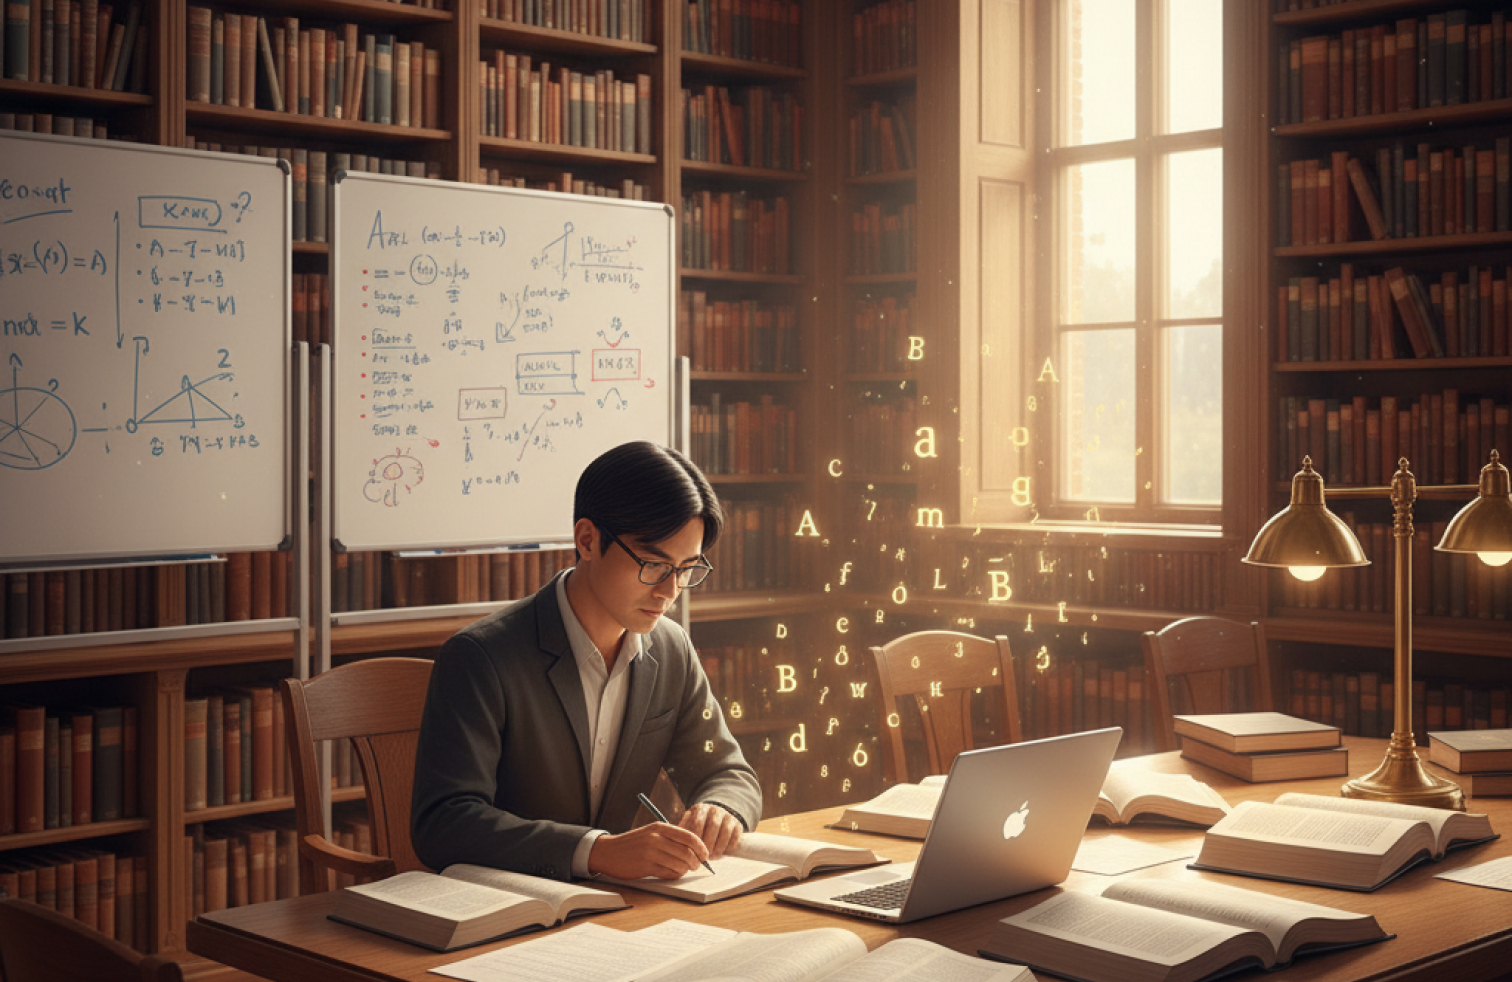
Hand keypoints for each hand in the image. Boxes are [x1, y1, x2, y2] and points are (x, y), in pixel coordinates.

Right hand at [587, 822, 709, 879]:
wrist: (608, 852)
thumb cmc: (632, 843)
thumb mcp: (651, 832)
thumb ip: (670, 837)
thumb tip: (694, 849)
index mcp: (659, 827)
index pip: (689, 836)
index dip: (701, 847)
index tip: (705, 855)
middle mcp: (656, 838)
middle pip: (687, 852)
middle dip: (695, 862)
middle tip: (696, 866)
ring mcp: (650, 853)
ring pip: (679, 864)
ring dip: (684, 870)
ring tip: (682, 870)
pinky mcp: (646, 867)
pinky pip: (669, 874)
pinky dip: (674, 875)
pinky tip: (672, 873)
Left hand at [679, 802, 741, 858]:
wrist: (715, 819)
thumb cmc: (698, 827)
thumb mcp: (687, 825)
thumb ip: (681, 832)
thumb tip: (674, 843)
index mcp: (700, 809)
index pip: (697, 822)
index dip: (696, 839)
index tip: (693, 852)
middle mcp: (715, 809)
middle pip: (713, 826)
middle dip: (708, 844)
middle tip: (704, 857)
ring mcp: (728, 815)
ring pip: (725, 831)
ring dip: (719, 847)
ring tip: (713, 857)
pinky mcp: (738, 823)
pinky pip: (736, 835)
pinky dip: (730, 846)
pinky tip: (723, 853)